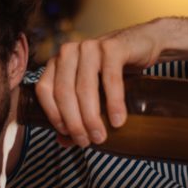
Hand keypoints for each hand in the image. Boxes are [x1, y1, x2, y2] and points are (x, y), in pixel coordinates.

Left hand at [34, 19, 165, 146]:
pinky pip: (110, 79)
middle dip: (74, 122)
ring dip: (91, 117)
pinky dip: (114, 103)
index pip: (45, 90)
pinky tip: (117, 121)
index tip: (68, 135)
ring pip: (84, 88)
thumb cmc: (111, 71)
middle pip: (64, 93)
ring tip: (100, 136)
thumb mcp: (91, 91)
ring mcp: (90, 47)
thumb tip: (63, 142)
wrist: (142, 45)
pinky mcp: (112, 48)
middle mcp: (69, 52)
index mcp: (57, 62)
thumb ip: (75, 113)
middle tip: (86, 141)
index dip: (54, 115)